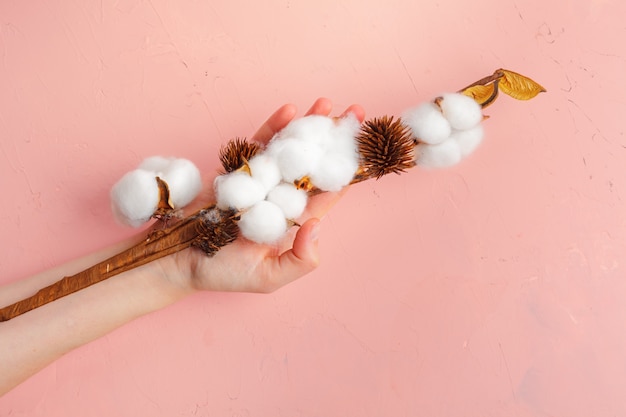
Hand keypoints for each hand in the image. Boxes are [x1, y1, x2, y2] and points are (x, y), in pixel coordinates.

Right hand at [156, 98, 364, 293]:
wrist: (179, 259)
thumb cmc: (224, 272)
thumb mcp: (268, 277)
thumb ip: (299, 259)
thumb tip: (317, 224)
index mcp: (293, 220)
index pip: (327, 192)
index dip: (347, 170)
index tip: (364, 148)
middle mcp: (280, 197)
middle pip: (313, 164)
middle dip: (332, 140)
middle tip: (355, 113)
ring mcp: (260, 181)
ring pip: (289, 150)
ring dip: (308, 127)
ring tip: (326, 103)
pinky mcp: (237, 170)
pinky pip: (257, 145)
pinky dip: (272, 127)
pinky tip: (289, 111)